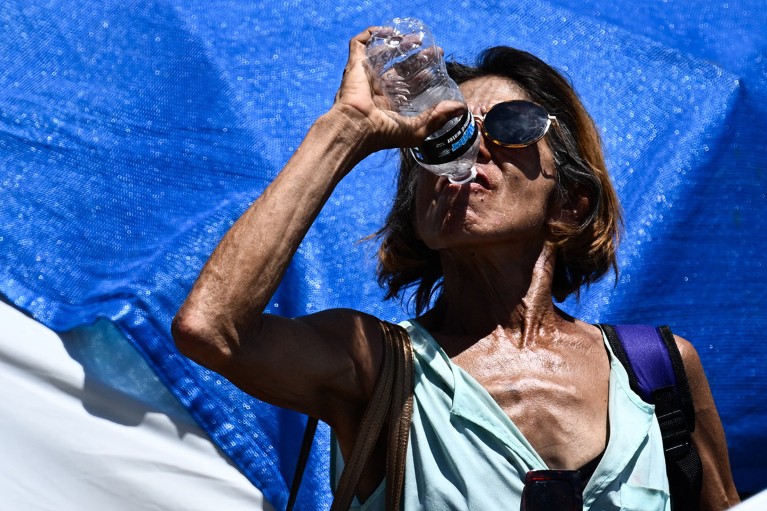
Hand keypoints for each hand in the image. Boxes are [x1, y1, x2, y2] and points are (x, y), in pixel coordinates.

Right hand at [330, 27, 465, 153]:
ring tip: (416, 38)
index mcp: (389, 105)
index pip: (409, 86)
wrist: (357, 126)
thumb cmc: (384, 133)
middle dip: (417, 58)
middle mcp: (377, 89)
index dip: (424, 75)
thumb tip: (462, 108)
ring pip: (383, 53)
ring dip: (399, 44)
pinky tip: (390, 32)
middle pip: (399, 67)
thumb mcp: (417, 130)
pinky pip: (360, 43)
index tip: (438, 67)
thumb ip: (439, 117)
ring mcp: (365, 75)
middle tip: (434, 51)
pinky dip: (372, 33)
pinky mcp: (355, 64)